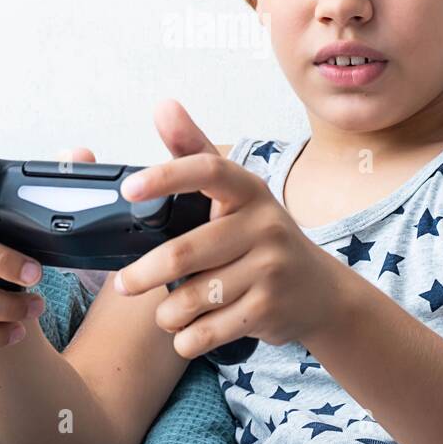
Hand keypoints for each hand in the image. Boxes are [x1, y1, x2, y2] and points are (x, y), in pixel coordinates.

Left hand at [115, 101, 338, 359]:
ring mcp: (271, 268)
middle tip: (123, 285)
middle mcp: (265, 224)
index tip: (129, 188)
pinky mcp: (270, 308)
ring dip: (169, 313)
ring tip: (167, 313)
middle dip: (145, 274)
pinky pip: (210, 330)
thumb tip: (163, 105)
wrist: (319, 292)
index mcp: (248, 190)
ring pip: (194, 298)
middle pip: (187, 251)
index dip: (166, 175)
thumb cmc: (262, 238)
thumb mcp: (236, 194)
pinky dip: (188, 338)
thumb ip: (194, 152)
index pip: (206, 169)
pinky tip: (187, 333)